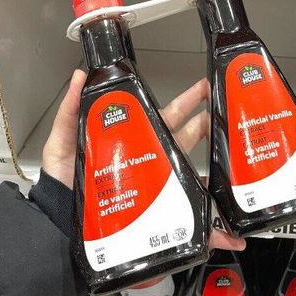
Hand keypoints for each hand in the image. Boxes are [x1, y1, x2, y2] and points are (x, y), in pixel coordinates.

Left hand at [43, 70, 244, 251]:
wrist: (60, 219)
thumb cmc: (63, 180)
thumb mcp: (64, 140)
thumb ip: (72, 109)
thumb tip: (79, 76)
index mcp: (136, 136)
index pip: (168, 113)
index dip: (189, 99)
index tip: (207, 87)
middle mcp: (153, 156)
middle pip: (190, 135)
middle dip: (212, 121)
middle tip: (231, 110)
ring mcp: (159, 181)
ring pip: (195, 169)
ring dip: (217, 165)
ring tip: (235, 156)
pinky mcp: (160, 205)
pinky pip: (188, 207)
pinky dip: (209, 213)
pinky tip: (223, 212)